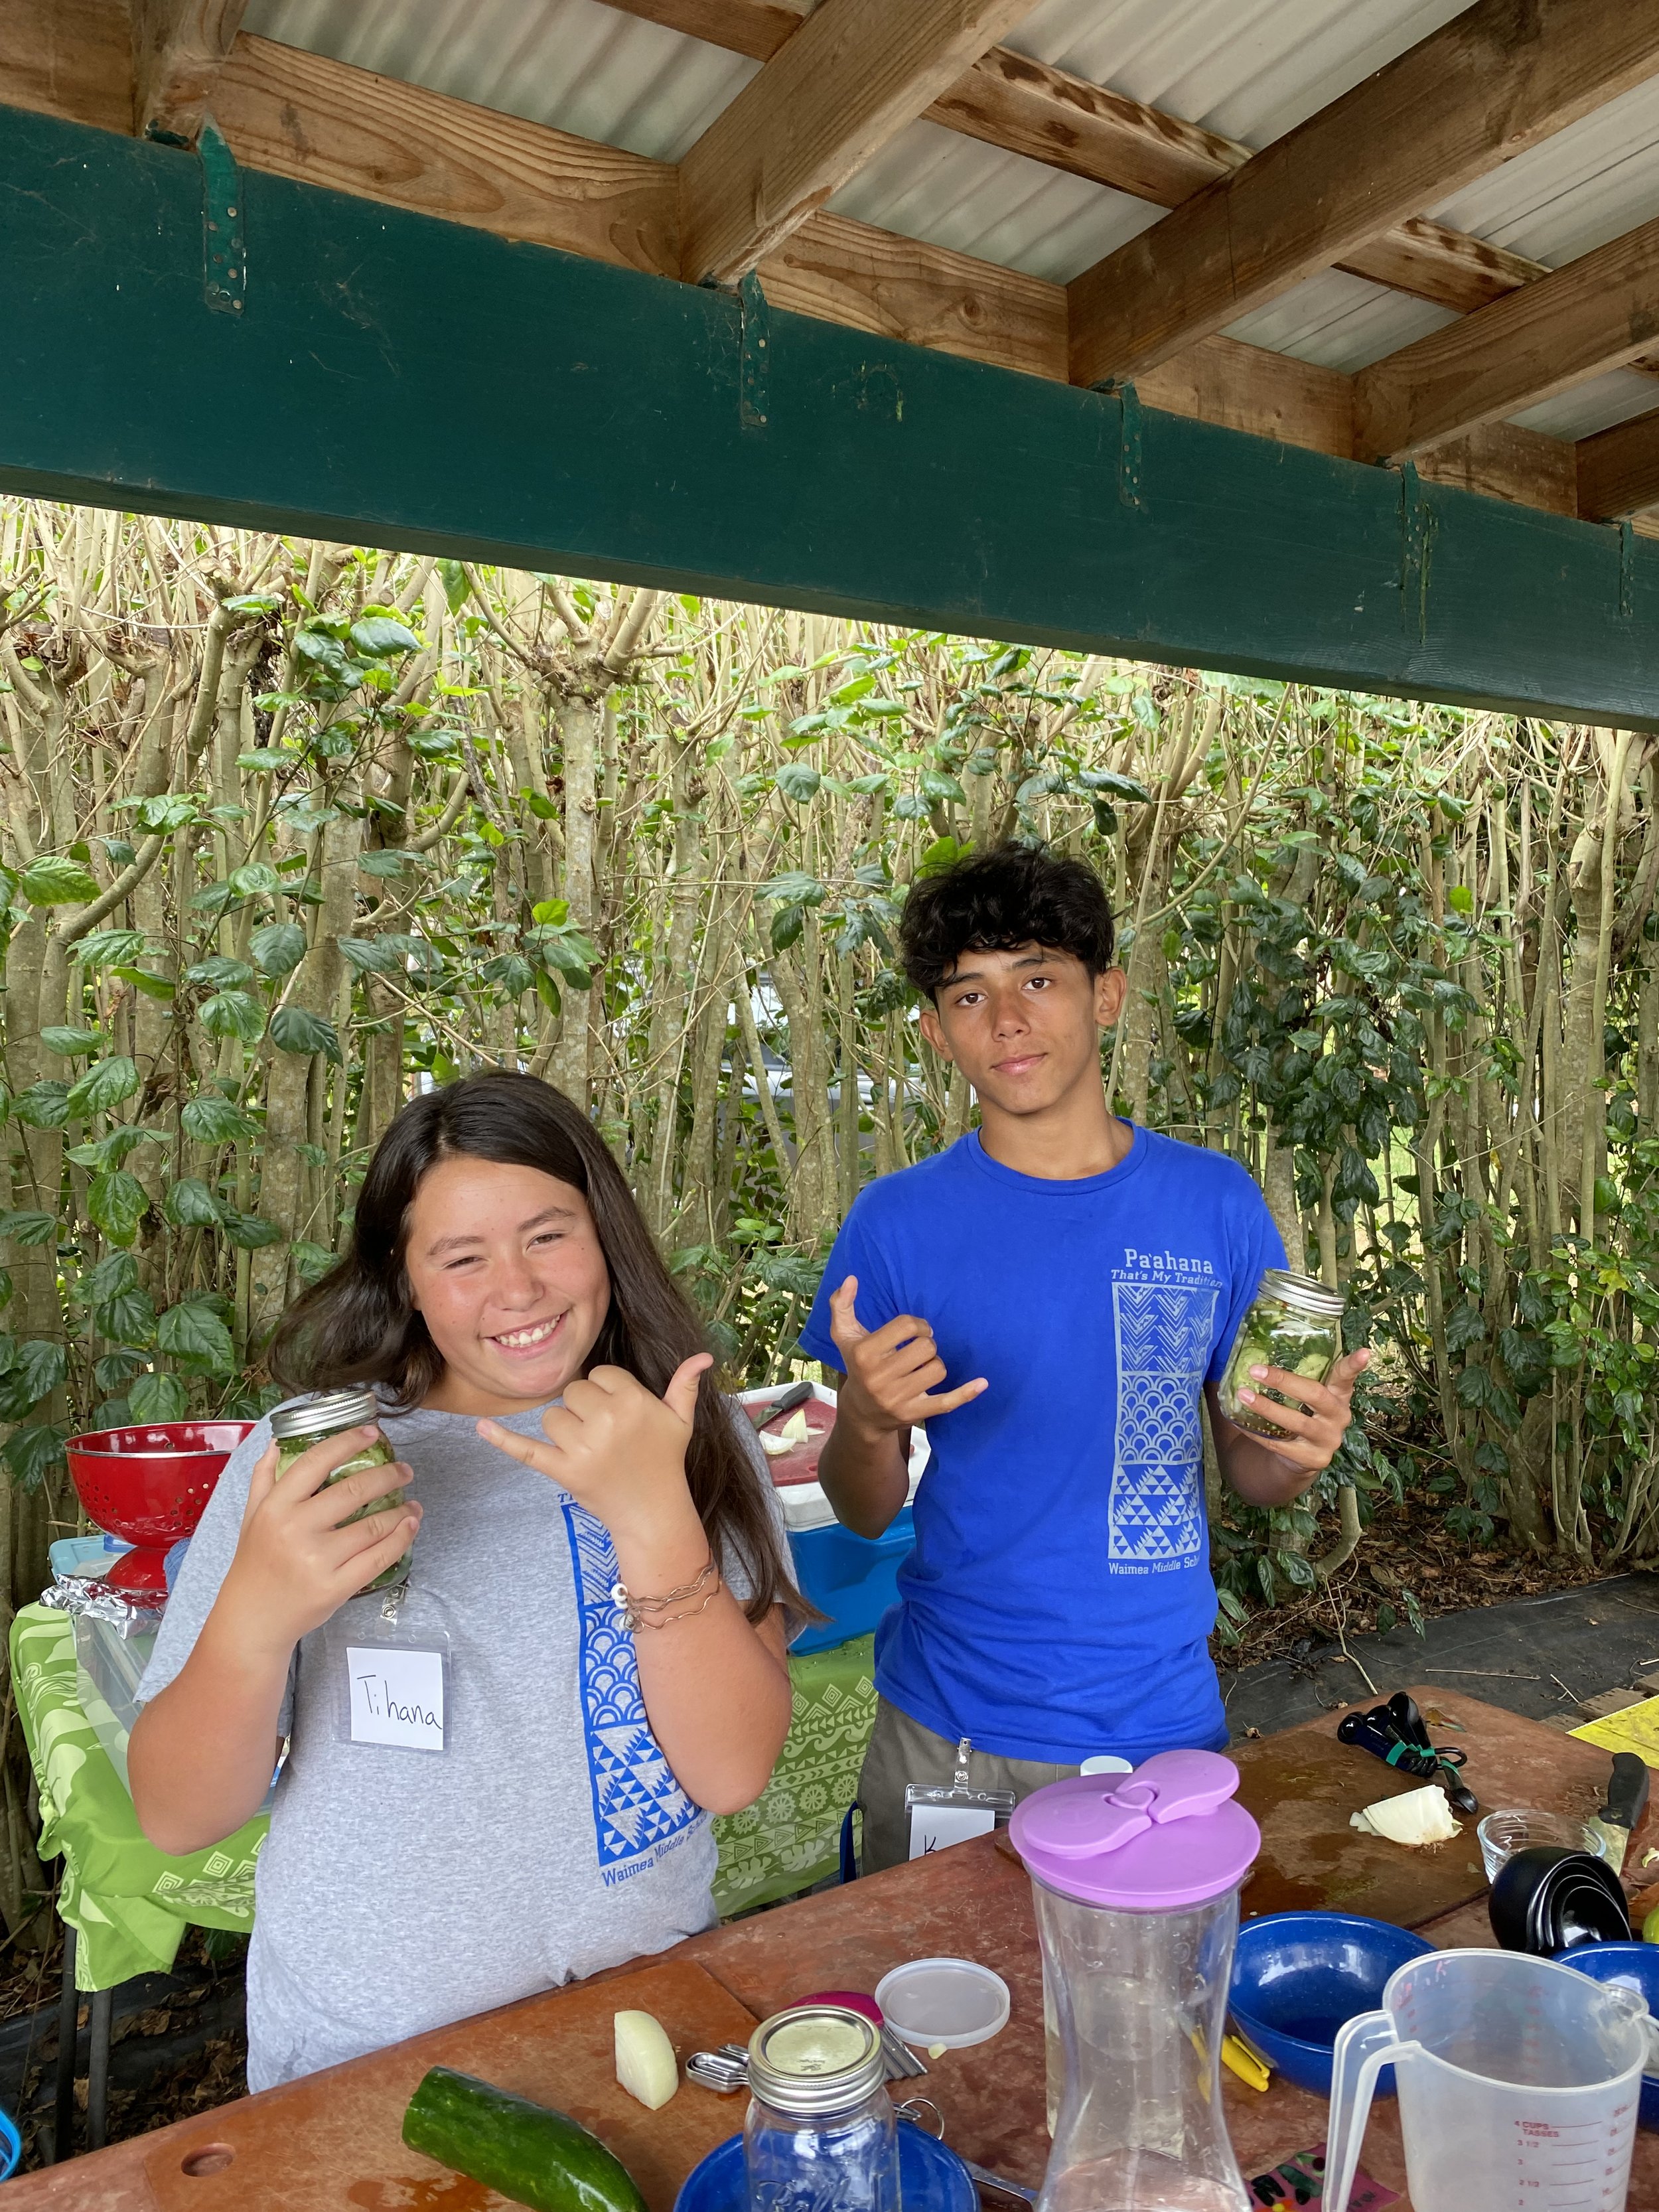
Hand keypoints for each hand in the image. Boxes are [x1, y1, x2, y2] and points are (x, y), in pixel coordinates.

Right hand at [224, 1427, 420, 1657]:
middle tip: (405, 1470)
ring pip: (373, 1526)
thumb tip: (278, 1441)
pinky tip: (409, 1526)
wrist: (252, 1619)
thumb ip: (265, 1477)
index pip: (315, 1462)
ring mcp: (317, 1560)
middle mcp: (296, 1529)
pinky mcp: (335, 1587)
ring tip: (412, 1503)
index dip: (347, 1442)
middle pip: (353, 1491)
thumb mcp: (252, 1516)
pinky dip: (400, 1539)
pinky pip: (378, 1558)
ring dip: (401, 1511)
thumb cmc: (254, 1563)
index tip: (373, 1432)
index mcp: (275, 1507)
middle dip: (388, 1475)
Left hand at [477, 1356, 709, 1553]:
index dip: (608, 1392)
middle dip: (586, 1409)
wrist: (653, 1512)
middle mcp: (606, 1420)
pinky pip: (525, 1449)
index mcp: (632, 1400)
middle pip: (574, 1392)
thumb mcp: (680, 1421)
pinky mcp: (562, 1471)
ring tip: (590, 1449)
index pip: (600, 1375)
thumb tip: (704, 1356)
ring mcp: (582, 1447)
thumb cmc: (666, 1461)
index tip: (621, 1415)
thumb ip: (685, 1385)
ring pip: (553, 1417)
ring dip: (565, 1430)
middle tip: (607, 1436)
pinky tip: (480, 1424)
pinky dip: (501, 1439)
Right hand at [829, 1276, 986, 1434]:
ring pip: (938, 1369)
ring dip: (934, 1365)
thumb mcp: (844, 1336)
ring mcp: (897, 1398)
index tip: (914, 1331)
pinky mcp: (914, 1414)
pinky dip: (966, 1393)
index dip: (917, 1325)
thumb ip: (841, 1305)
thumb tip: (851, 1278)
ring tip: (922, 1368)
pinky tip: (982, 1383)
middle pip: (926, 1347)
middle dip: (926, 1345)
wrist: (860, 1413)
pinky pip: (947, 1402)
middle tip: (918, 1351)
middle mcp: (879, 1378)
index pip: (907, 1326)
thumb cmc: (857, 1365)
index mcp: (865, 1354)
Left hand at [1232, 1347, 1370, 1473]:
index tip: (1365, 1352)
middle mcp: (1338, 1416)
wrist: (1301, 1458)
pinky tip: (1239, 1422)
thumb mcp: (1306, 1397)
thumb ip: (1296, 1379)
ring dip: (1267, 1408)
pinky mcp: (1314, 1459)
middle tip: (1256, 1370)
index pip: (1346, 1377)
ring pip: (1297, 1422)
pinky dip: (1257, 1432)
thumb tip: (1254, 1355)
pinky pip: (1281, 1444)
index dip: (1354, 1365)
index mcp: (1338, 1395)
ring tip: (1243, 1395)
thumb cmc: (1302, 1415)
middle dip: (1284, 1381)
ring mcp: (1328, 1439)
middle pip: (1315, 1395)